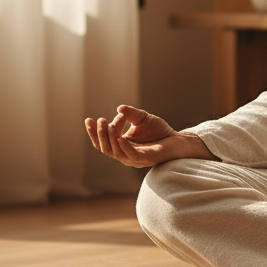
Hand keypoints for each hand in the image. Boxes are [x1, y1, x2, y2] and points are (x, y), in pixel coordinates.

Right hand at [84, 105, 216, 168]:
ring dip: (110, 138)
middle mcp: (125, 153)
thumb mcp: (142, 118)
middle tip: (101, 119)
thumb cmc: (159, 132)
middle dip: (100, 134)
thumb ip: (131, 114)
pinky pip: (131, 156)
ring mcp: (134, 158)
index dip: (94, 133)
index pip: (102, 142)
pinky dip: (124, 147)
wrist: (178, 140)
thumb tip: (119, 108)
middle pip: (105, 148)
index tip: (89, 119)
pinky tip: (120, 137)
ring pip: (115, 152)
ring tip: (109, 123)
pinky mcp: (145, 159)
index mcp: (121, 145)